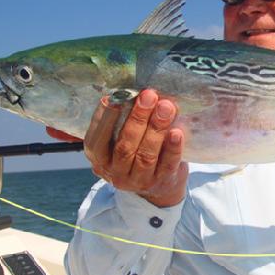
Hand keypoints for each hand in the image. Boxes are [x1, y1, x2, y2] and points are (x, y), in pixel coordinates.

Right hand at [81, 89, 186, 206]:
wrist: (161, 184)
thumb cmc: (139, 150)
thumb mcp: (124, 138)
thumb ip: (124, 120)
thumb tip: (134, 91)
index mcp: (100, 158)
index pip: (96, 140)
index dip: (105, 118)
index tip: (116, 97)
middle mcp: (116, 172)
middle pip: (124, 146)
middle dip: (137, 118)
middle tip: (149, 96)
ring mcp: (140, 181)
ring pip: (146, 155)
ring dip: (156, 128)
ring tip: (166, 107)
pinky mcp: (162, 182)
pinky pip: (167, 165)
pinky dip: (173, 148)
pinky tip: (177, 132)